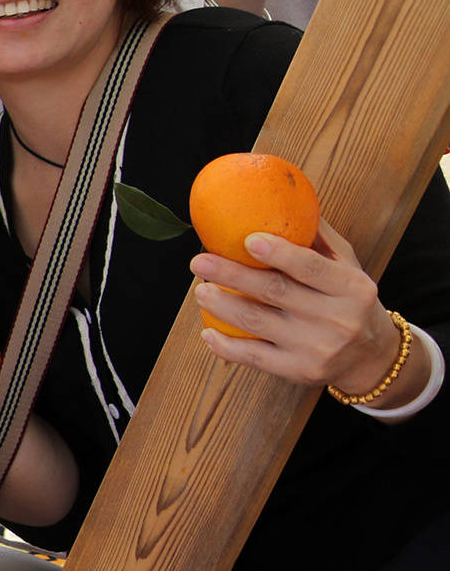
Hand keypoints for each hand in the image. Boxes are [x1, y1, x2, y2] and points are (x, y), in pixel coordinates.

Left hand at [194, 221, 415, 397]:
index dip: (278, 253)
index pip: (310, 267)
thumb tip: (285, 199)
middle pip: (275, 292)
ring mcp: (316, 348)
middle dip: (231, 275)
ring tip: (200, 290)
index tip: (246, 239)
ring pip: (257, 323)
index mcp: (351, 288)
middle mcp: (336, 319)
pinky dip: (226, 346)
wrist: (372, 358)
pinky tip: (207, 332)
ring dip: (221, 305)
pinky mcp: (298, 371)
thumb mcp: (348, 267)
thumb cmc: (350, 301)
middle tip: (199, 262)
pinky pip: (254, 357)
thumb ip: (319, 239)